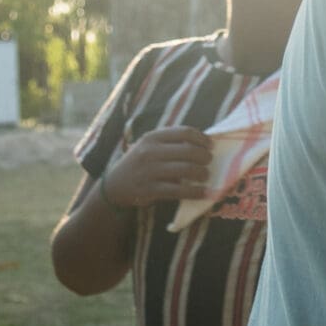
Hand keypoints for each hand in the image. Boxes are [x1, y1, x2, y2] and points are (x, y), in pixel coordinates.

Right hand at [99, 126, 213, 209]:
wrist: (114, 185)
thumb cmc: (140, 163)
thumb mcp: (150, 146)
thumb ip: (172, 142)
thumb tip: (206, 142)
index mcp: (152, 137)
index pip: (185, 132)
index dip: (202, 139)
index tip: (211, 145)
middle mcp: (149, 152)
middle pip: (188, 150)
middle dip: (205, 156)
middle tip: (209, 161)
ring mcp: (149, 171)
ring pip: (186, 169)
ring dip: (202, 173)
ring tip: (206, 176)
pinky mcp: (149, 190)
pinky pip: (179, 190)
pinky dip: (196, 191)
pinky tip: (205, 192)